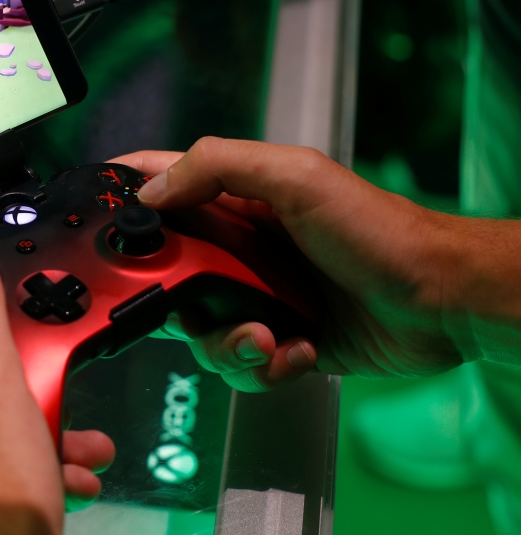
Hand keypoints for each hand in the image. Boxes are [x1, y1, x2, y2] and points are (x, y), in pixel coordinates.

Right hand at [113, 137, 504, 390]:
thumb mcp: (296, 177)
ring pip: (199, 331)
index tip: (96, 222)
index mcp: (236, 199)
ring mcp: (257, 296)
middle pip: (166, 275)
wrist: (439, 301)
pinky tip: (297, 351)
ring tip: (267, 339)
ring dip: (228, 344)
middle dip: (175, 301)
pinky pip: (241, 365)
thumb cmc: (378, 230)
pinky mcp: (279, 339)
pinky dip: (265, 366)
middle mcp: (239, 248)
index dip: (122, 198)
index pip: (161, 185)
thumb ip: (219, 168)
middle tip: (201, 304)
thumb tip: (151, 192)